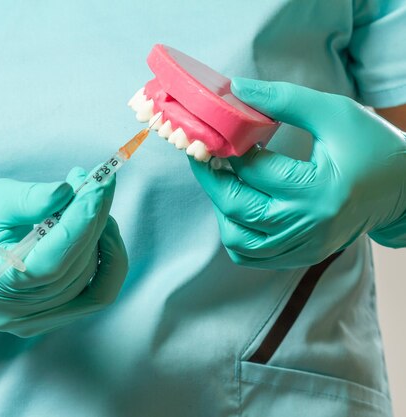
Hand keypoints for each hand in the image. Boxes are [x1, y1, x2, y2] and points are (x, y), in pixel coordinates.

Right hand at [0, 167, 127, 337]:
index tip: (99, 186)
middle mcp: (13, 312)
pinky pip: (94, 296)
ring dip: (100, 237)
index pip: (50, 262)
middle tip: (97, 182)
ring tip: (91, 202)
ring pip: (90, 281)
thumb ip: (32, 198)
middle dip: (94, 220)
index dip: (81, 223)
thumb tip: (72, 191)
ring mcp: (32, 321)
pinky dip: (106, 263)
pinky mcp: (48, 318)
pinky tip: (102, 233)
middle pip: (73, 269)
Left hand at [189, 78, 405, 268]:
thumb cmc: (374, 146)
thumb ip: (284, 99)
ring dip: (221, 208)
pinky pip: (251, 255)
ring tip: (223, 180)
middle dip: (210, 178)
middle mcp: (307, 224)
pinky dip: (236, 232)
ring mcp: (303, 246)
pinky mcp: (302, 255)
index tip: (211, 132)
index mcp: (317, 189)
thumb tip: (235, 89)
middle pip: (236, 207)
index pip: (253, 169)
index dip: (225, 148)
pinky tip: (239, 205)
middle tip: (203, 155)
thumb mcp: (334, 113)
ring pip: (236, 239)